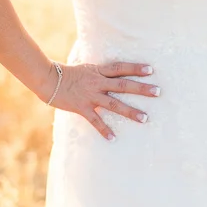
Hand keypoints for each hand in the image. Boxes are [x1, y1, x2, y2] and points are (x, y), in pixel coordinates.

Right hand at [45, 61, 159, 140]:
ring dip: (130, 111)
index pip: (120, 68)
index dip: (135, 68)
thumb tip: (114, 71)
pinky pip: (95, 120)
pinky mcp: (82, 107)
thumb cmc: (68, 73)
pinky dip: (104, 130)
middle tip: (158, 92)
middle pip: (123, 85)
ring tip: (145, 118)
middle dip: (141, 89)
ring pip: (114, 104)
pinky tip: (113, 138)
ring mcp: (90, 96)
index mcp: (98, 71)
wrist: (48, 79)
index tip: (151, 70)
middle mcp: (97, 82)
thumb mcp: (87, 68)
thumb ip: (100, 71)